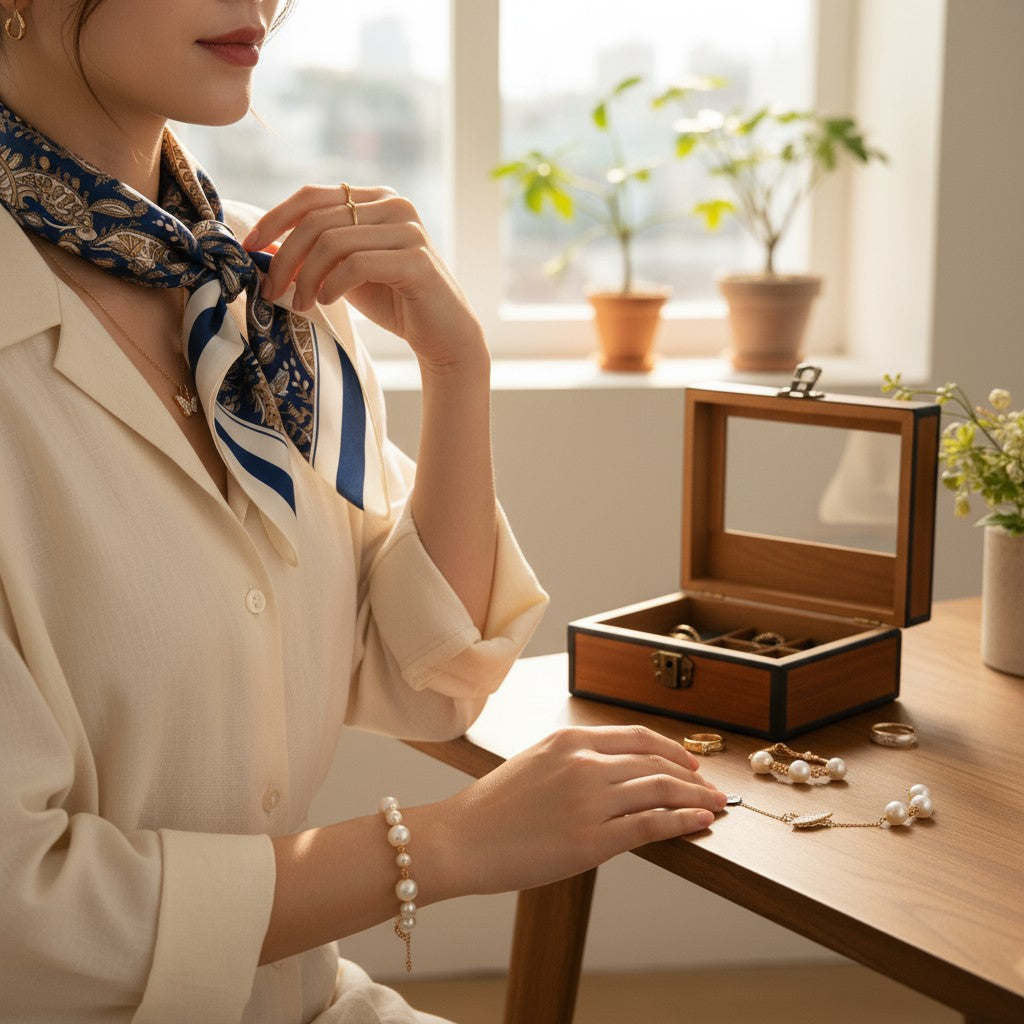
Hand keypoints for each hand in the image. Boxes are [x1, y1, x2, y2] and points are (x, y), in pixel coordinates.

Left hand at [242, 184, 484, 368]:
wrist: (444, 335)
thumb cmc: (395, 301)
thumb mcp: (345, 271)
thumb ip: (314, 252)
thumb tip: (262, 243)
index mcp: (376, 199)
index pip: (311, 196)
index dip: (274, 219)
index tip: (248, 248)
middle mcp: (394, 204)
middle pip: (316, 220)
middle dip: (284, 257)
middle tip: (270, 291)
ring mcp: (408, 230)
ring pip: (332, 241)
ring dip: (305, 277)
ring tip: (301, 305)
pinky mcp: (416, 260)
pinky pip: (357, 264)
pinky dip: (333, 284)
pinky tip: (326, 302)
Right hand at [420, 725, 727, 897]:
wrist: (459, 839)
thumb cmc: (490, 808)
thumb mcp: (534, 764)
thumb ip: (573, 761)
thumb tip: (615, 773)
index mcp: (569, 739)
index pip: (636, 736)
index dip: (670, 749)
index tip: (688, 761)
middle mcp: (584, 763)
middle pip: (655, 762)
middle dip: (691, 775)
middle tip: (711, 786)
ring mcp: (590, 800)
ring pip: (660, 789)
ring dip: (696, 797)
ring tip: (715, 806)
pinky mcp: (592, 839)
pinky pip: (651, 824)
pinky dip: (682, 821)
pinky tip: (701, 822)